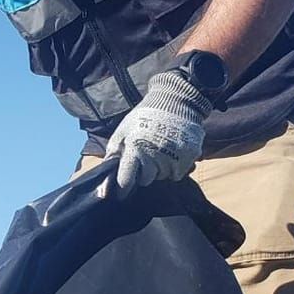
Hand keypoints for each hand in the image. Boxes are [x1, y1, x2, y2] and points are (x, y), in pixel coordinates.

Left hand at [103, 71, 209, 195]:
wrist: (174, 101)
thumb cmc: (144, 117)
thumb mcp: (123, 131)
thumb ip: (114, 153)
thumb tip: (105, 175)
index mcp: (135, 149)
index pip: (126, 179)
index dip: (123, 187)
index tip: (121, 192)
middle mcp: (154, 156)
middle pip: (146, 180)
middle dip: (144, 172)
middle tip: (146, 156)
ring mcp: (173, 157)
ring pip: (162, 176)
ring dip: (160, 168)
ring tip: (159, 150)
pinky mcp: (188, 157)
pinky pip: (178, 173)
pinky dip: (175, 166)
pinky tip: (172, 151)